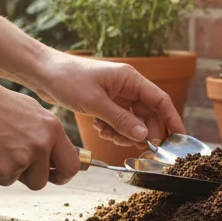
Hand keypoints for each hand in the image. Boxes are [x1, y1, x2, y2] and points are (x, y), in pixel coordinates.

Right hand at [0, 78, 80, 188]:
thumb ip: (46, 134)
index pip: (72, 162)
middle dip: (40, 180)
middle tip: (28, 175)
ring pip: (24, 181)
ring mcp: (24, 157)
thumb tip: (57, 154)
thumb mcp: (32, 112)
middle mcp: (42, 144)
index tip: (57, 175)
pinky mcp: (4, 168)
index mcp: (53, 128)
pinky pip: (4, 180)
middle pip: (48, 179)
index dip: (65, 174)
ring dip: (14, 174)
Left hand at [34, 50, 185, 145]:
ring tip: (108, 134)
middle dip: (143, 132)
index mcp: (130, 79)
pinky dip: (112, 129)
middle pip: (148, 114)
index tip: (179, 138)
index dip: (172, 120)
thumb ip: (121, 120)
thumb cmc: (68, 79)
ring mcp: (117, 95)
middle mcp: (127, 86)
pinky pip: (119, 121)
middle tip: (136, 147)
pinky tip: (99, 128)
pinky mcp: (106, 103)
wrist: (42, 72)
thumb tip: (144, 135)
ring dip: (124, 132)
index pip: (161, 101)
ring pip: (133, 120)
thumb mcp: (96, 103)